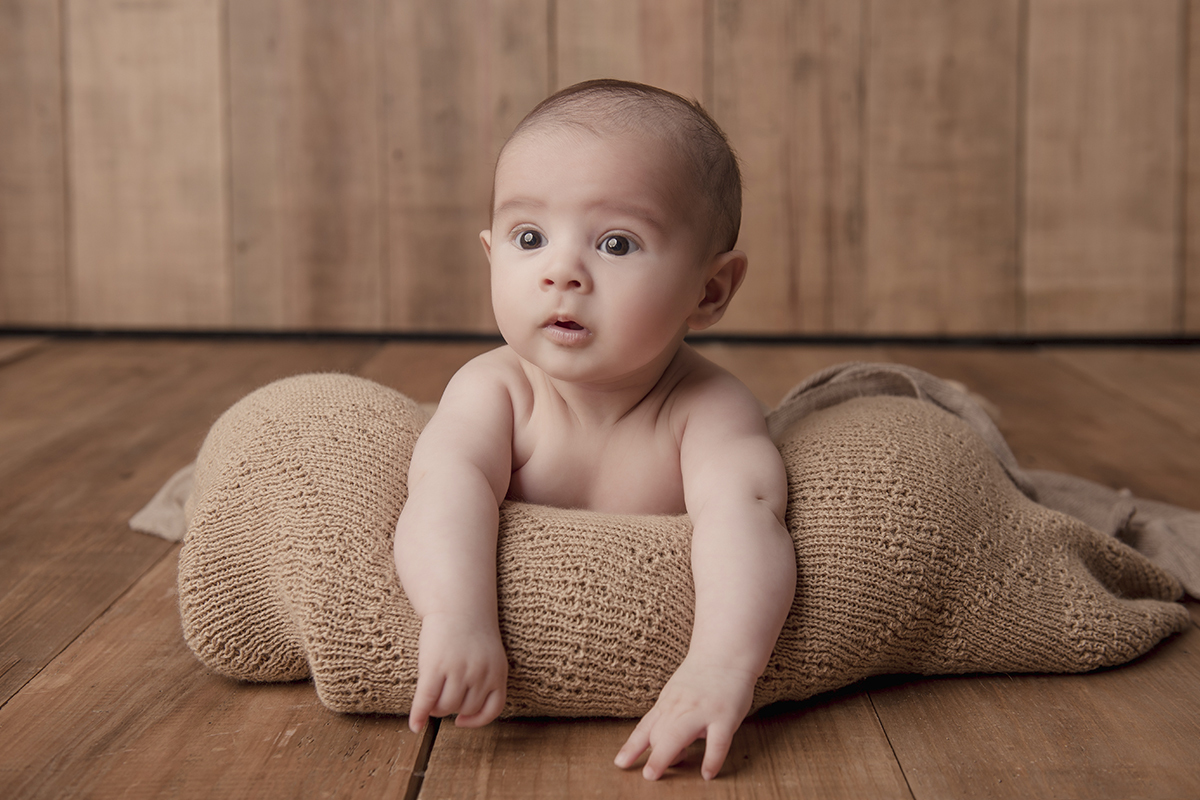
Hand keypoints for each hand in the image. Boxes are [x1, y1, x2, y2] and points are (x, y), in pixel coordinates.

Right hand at [408, 612, 507, 732]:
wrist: (456, 603)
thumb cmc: (470, 631)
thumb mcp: (489, 656)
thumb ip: (485, 680)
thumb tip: (465, 715)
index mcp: (498, 671)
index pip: (492, 709)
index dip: (476, 720)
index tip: (461, 720)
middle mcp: (480, 672)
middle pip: (464, 708)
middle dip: (451, 707)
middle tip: (440, 696)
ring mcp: (458, 669)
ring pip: (446, 707)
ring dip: (435, 708)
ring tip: (430, 697)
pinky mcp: (435, 666)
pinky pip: (427, 699)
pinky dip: (419, 715)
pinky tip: (415, 726)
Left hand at [613, 656, 755, 779]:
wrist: (725, 653)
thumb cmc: (700, 677)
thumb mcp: (677, 693)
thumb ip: (669, 717)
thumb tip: (660, 745)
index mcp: (668, 704)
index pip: (646, 728)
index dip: (633, 747)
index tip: (620, 763)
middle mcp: (681, 708)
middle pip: (660, 734)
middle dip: (653, 756)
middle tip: (648, 776)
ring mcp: (702, 712)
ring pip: (679, 736)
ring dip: (667, 757)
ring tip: (657, 775)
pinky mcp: (725, 716)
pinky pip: (717, 742)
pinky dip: (711, 760)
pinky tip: (707, 773)